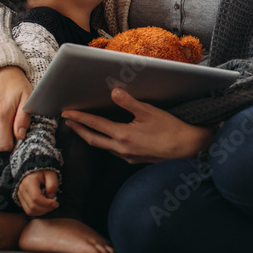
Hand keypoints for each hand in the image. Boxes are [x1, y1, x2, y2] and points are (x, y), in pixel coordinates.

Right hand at [0, 66, 32, 151]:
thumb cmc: (16, 84)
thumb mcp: (27, 98)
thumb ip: (23, 119)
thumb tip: (20, 136)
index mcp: (1, 114)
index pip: (3, 145)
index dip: (12, 144)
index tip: (17, 136)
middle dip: (5, 137)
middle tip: (12, 124)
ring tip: (4, 116)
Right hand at [17, 169, 59, 216]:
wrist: (35, 172)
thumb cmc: (44, 172)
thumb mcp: (51, 174)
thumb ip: (52, 184)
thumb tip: (51, 197)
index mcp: (29, 182)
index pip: (36, 197)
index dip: (46, 203)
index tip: (56, 203)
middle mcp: (22, 189)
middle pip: (33, 206)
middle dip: (46, 209)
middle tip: (55, 205)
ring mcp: (20, 195)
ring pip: (30, 211)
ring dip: (42, 212)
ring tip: (50, 206)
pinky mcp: (21, 200)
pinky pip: (28, 211)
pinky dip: (38, 212)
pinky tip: (45, 207)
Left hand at [62, 88, 214, 163]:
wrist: (185, 147)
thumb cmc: (169, 128)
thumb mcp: (148, 111)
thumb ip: (128, 102)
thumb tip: (113, 92)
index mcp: (123, 135)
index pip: (95, 124)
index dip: (79, 118)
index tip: (67, 113)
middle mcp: (121, 148)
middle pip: (93, 139)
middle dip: (78, 129)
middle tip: (67, 121)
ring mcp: (127, 156)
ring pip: (103, 146)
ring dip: (91, 136)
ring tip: (84, 128)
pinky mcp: (134, 159)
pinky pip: (114, 151)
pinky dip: (105, 142)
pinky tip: (107, 137)